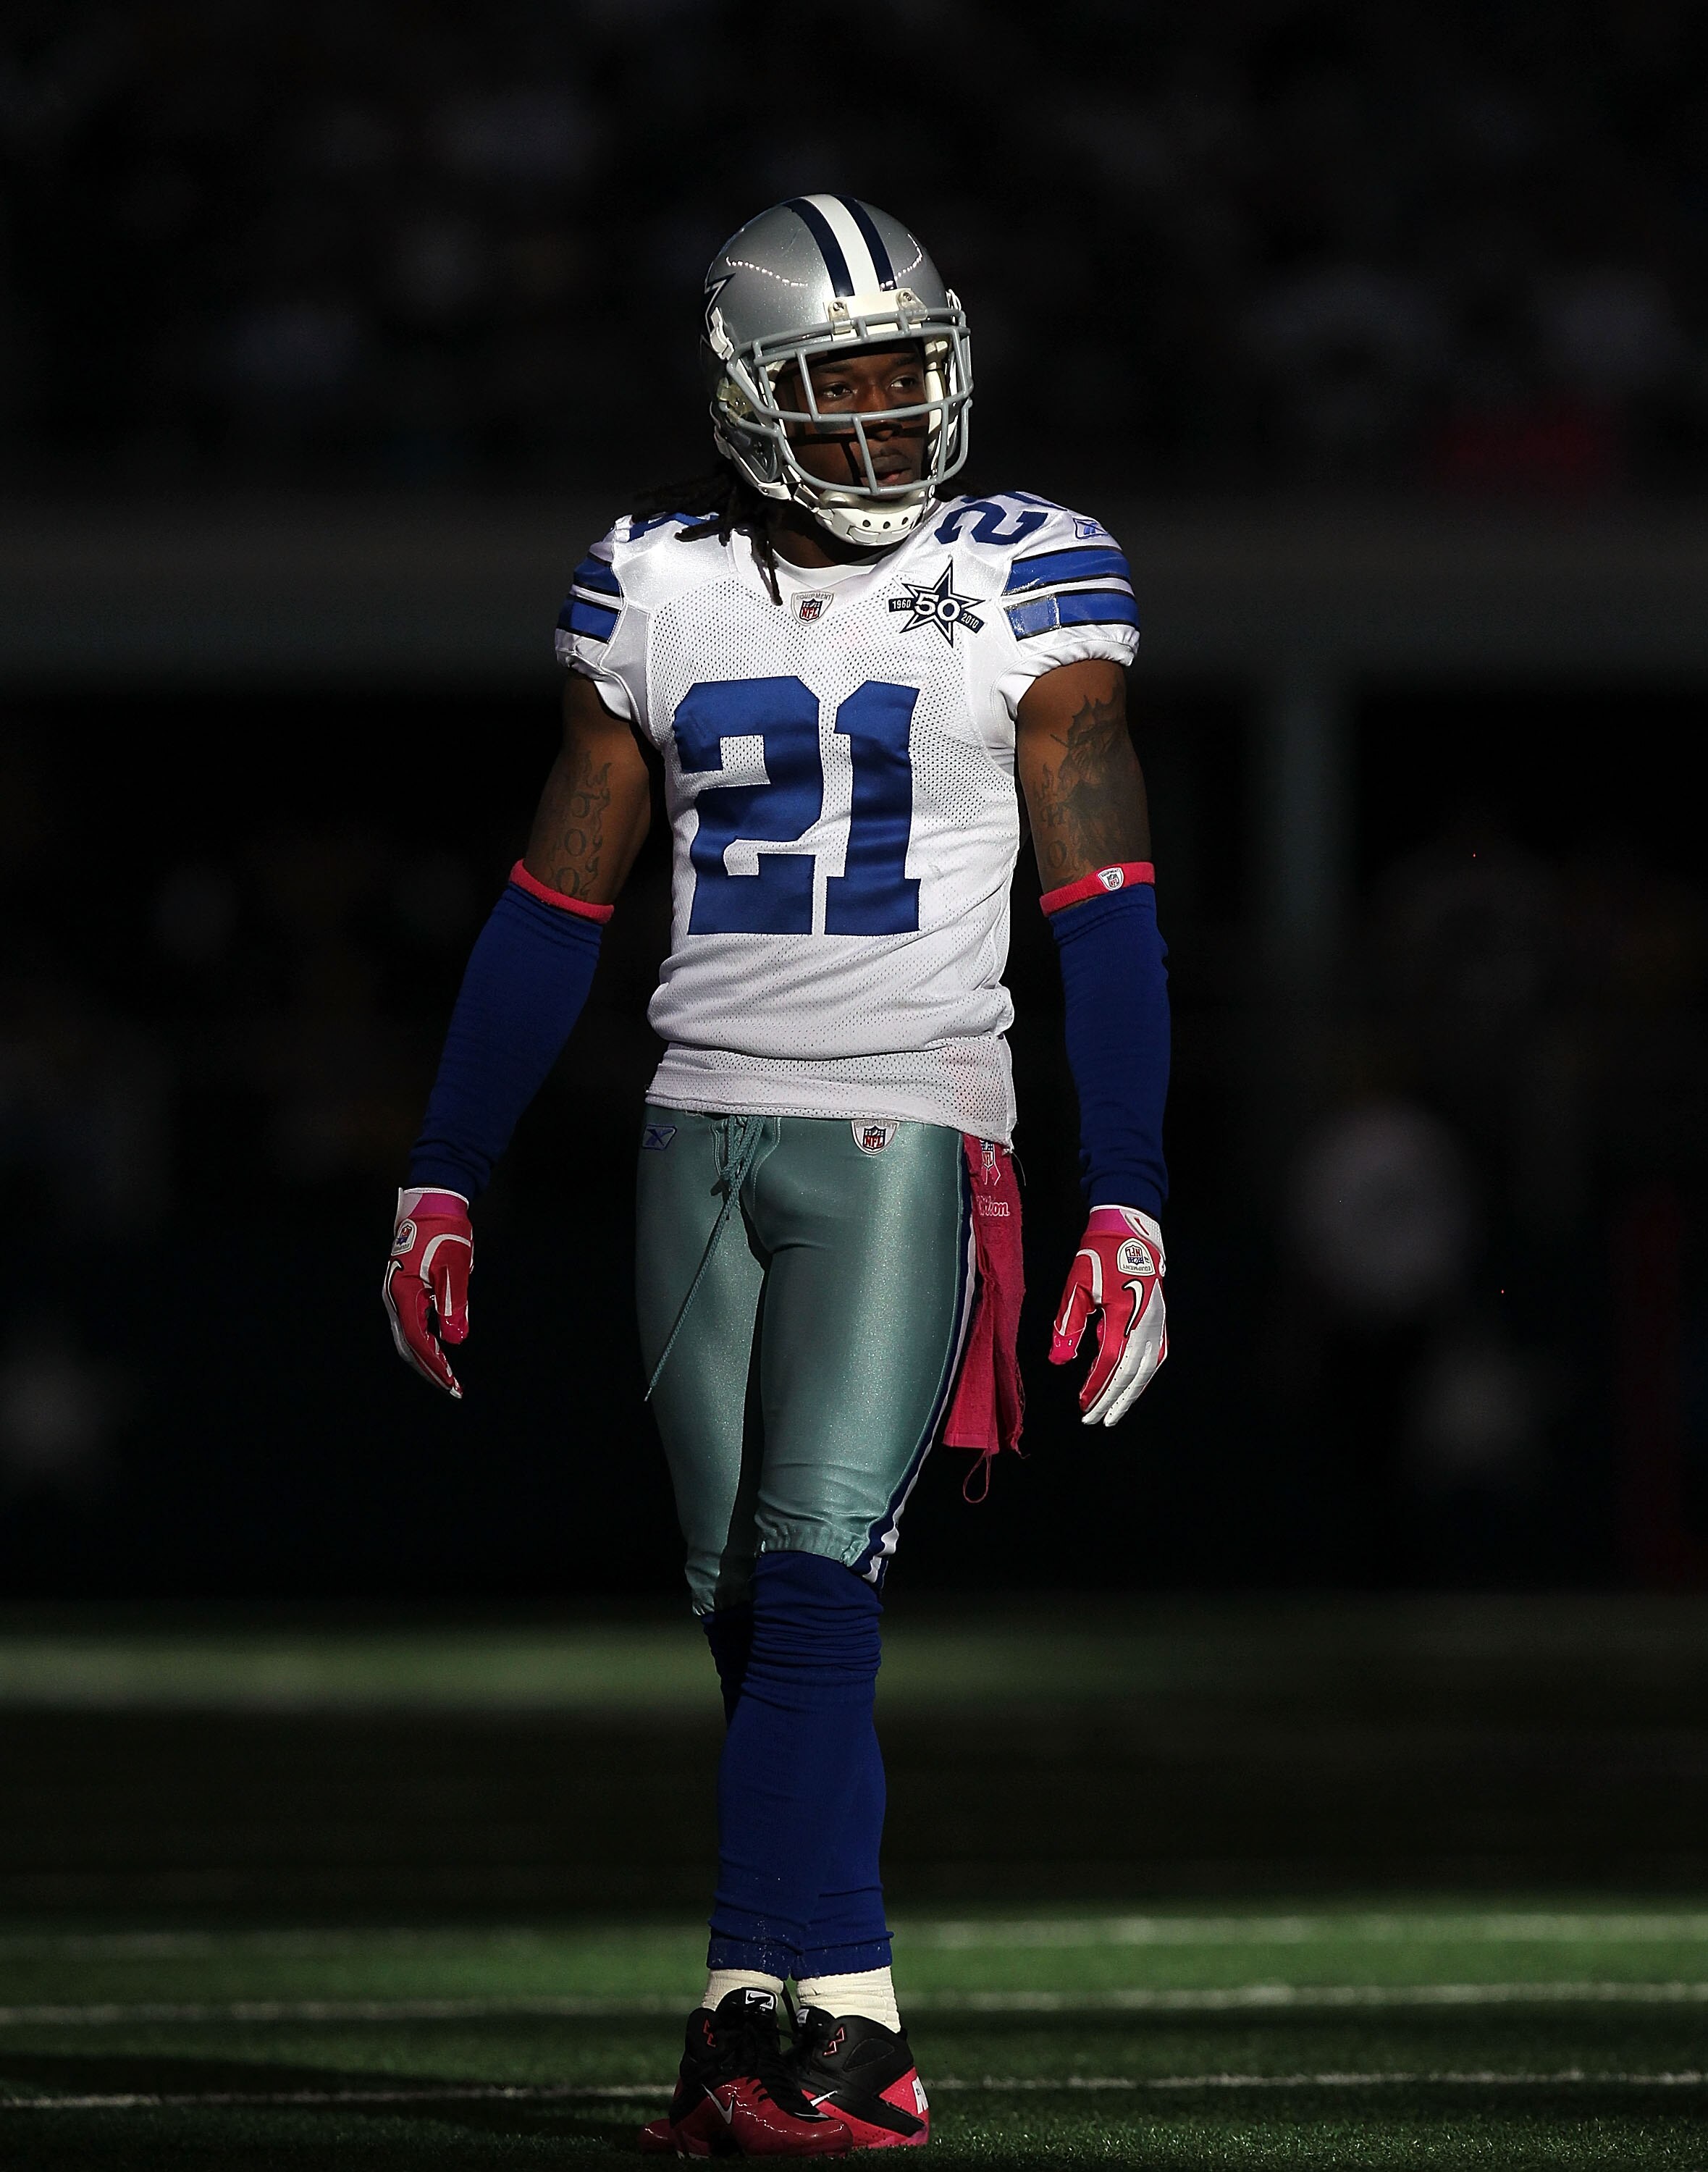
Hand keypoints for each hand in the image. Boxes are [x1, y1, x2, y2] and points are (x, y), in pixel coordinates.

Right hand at [382, 1187, 472, 1397]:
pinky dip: (425, 1341)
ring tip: (448, 1376)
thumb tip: (455, 1340)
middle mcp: (394, 1298)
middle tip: (453, 1389)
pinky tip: (441, 1350)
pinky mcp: (404, 1290)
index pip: (419, 1341)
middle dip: (430, 1369)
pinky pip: (412, 1324)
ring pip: (408, 1337)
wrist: (432, 1203)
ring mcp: (396, 1295)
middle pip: (409, 1346)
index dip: (436, 1364)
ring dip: (427, 1358)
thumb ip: (454, 1303)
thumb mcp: (455, 1267)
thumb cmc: (446, 1232)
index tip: (453, 1383)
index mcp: (404, 1294)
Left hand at [1049, 1206, 1166, 1426]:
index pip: (1109, 1361)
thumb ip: (1067, 1325)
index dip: (1095, 1386)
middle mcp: (1145, 1322)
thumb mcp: (1075, 1286)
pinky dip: (1143, 1376)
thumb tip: (1059, 1360)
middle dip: (1111, 1399)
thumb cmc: (1098, 1256)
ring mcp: (1157, 1322)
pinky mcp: (1160, 1320)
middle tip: (1094, 1419)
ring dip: (1129, 1394)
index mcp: (1123, 1313)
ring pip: (1147, 1369)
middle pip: (1131, 1373)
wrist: (1130, 1231)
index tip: (1081, 1404)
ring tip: (1113, 1413)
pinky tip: (1130, 1388)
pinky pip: (1156, 1357)